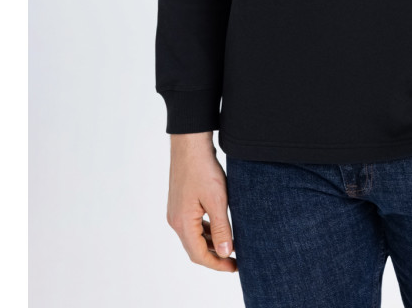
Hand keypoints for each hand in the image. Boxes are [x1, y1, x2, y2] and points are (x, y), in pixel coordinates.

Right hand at [166, 133, 236, 272]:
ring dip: (212, 243)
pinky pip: (194, 224)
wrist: (190, 144)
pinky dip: (207, 230)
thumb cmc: (203, 169)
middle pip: (195, 248)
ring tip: (231, 246)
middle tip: (235, 260)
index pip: (199, 254)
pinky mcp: (181, 202)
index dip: (217, 264)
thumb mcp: (217, 200)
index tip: (234, 267)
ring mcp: (177, 211)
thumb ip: (222, 228)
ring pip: (195, 236)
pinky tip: (220, 228)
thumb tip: (226, 253)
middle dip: (216, 256)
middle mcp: (176, 220)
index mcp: (183, 223)